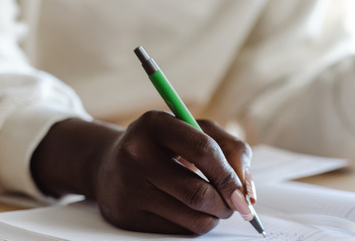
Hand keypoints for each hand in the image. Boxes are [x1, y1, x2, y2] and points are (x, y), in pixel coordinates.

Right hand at [31, 113, 253, 234]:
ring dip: (214, 216)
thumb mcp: (195, 130)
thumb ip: (230, 149)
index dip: (230, 176)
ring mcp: (127, 187)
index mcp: (155, 124)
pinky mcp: (125, 216)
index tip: (245, 193)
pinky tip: (189, 210)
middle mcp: (135, 154)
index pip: (204, 151)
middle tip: (235, 204)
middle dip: (226, 203)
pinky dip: (194, 224)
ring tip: (214, 205)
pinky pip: (176, 231)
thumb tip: (246, 190)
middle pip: (198, 193)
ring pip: (191, 217)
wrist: (108, 163)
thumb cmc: (163, 145)